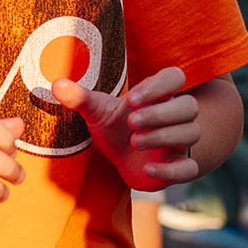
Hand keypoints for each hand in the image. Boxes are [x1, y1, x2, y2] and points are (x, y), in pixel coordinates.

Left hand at [51, 65, 201, 190]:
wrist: (123, 158)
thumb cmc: (114, 127)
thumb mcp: (96, 111)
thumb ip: (80, 98)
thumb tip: (57, 84)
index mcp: (158, 95)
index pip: (174, 77)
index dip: (159, 86)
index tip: (131, 100)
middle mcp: (174, 116)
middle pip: (188, 106)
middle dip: (161, 114)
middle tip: (132, 122)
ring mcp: (179, 142)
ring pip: (191, 133)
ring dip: (165, 137)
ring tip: (135, 141)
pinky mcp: (178, 167)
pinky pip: (188, 169)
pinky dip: (172, 170)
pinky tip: (148, 169)